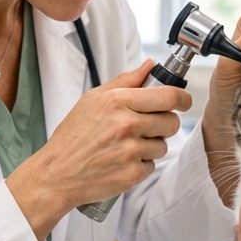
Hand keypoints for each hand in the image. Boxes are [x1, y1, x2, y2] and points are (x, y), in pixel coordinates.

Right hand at [7, 61, 190, 240]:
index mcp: (117, 102)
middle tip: (146, 126)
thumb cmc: (73, 136)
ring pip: (163, 145)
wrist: (57, 173)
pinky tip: (121, 161)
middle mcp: (126, 125)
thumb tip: (150, 66)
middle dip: (164, 124)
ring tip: (126, 146)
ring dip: (151, 146)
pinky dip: (140, 164)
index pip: (168, 96)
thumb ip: (125, 81)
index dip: (182, 98)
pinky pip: (151, 165)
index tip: (183, 101)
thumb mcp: (92, 99)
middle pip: (171, 122)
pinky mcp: (132, 174)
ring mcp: (130, 151)